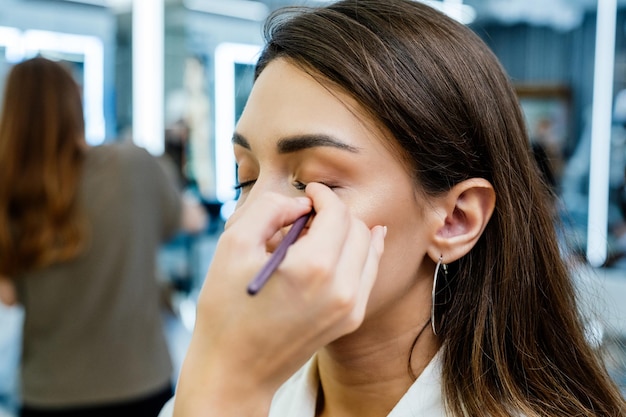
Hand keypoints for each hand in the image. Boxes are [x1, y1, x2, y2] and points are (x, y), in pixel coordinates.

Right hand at [173, 183, 385, 416]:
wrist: (235, 371)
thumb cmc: (226, 310)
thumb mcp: (234, 246)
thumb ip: (269, 210)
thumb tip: (301, 203)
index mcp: (315, 267)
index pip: (337, 213)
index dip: (323, 195)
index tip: (308, 191)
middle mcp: (342, 288)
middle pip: (358, 228)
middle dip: (335, 213)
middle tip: (306, 214)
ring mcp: (351, 307)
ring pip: (368, 249)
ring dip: (348, 232)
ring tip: (317, 233)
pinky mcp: (350, 320)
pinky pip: (367, 273)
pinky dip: (360, 254)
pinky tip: (347, 245)